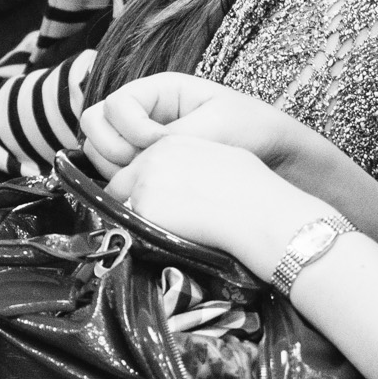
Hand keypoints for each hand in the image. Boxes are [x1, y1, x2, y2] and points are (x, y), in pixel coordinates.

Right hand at [80, 73, 310, 179]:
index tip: (159, 143)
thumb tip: (139, 156)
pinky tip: (153, 191)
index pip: (115, 104)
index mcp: (159, 91)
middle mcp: (142, 113)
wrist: (275, 157)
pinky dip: (124, 184)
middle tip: (145, 164)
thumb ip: (174, 137)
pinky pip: (115, 174)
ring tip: (153, 178)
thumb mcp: (215, 126)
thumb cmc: (251, 130)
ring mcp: (139, 141)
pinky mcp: (145, 168)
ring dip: (116, 168)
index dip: (130, 127)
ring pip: (99, 151)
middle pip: (94, 125)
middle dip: (113, 148)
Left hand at [104, 132, 326, 270]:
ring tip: (166, 229)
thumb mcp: (215, 158)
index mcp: (169, 143)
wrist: (255, 209)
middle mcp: (151, 159)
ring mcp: (144, 183)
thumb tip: (178, 182)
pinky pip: (132, 225)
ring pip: (125, 205)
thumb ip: (186, 164)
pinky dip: (144, 232)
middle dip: (133, 200)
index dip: (144, 185)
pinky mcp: (144, 208)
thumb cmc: (250, 186)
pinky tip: (169, 235)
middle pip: (122, 183)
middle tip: (156, 220)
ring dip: (138, 217)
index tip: (157, 201)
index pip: (138, 165)